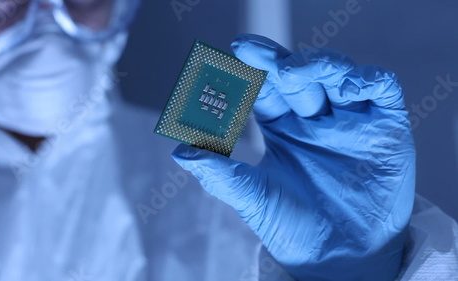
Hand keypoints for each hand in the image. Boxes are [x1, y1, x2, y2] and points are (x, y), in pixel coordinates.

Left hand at [172, 34, 414, 280]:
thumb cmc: (295, 228)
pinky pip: (382, 89)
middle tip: (255, 52)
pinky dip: (368, 79)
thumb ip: (221, 174)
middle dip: (278, 61)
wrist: (342, 260)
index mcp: (283, 128)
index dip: (251, 72)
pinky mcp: (386, 127)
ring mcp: (350, 120)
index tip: (234, 55)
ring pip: (336, 74)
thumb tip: (180, 152)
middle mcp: (315, 119)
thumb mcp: (255, 199)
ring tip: (295, 72)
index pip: (266, 89)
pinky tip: (349, 86)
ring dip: (317, 64)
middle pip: (298, 76)